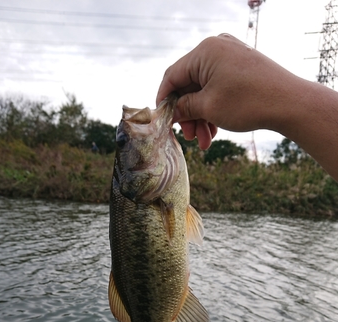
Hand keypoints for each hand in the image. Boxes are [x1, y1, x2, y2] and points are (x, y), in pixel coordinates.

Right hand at [156, 34, 296, 148]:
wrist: (289, 103)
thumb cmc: (248, 102)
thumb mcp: (208, 107)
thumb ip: (184, 108)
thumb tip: (171, 112)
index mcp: (204, 51)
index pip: (172, 76)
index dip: (164, 101)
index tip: (163, 121)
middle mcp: (216, 49)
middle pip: (189, 86)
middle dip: (188, 115)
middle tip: (190, 138)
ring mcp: (230, 57)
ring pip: (204, 90)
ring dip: (202, 117)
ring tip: (205, 142)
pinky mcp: (240, 68)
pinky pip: (218, 88)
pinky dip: (214, 109)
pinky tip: (215, 131)